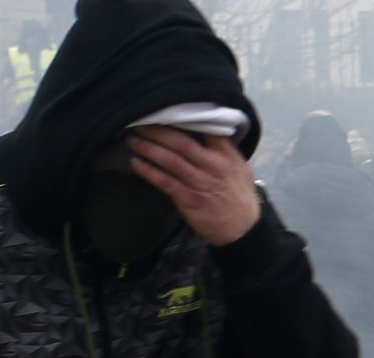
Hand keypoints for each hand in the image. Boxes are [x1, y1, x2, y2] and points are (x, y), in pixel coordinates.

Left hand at [125, 126, 260, 246]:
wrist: (242, 229)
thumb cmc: (239, 196)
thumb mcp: (240, 168)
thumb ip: (224, 150)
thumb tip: (204, 131)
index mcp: (227, 156)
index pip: (205, 130)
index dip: (183, 119)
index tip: (165, 112)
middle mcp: (213, 166)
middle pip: (181, 142)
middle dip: (157, 131)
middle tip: (138, 123)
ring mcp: (199, 183)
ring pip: (169, 160)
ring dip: (147, 148)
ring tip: (132, 140)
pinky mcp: (188, 199)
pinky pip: (164, 181)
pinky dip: (148, 171)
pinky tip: (135, 163)